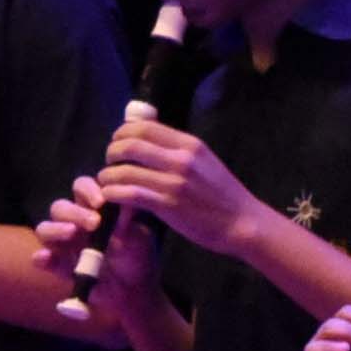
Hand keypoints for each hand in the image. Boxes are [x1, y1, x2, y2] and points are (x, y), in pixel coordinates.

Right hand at [34, 175, 155, 333]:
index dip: (88, 190)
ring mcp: (63, 245)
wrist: (136, 292)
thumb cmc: (138, 258)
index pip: (82, 188)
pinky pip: (41, 259)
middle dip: (74, 212)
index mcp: (94, 209)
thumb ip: (130, 221)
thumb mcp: (140, 238)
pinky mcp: (58, 266)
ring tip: (72, 233)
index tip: (101, 201)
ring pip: (44, 228)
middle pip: (60, 207)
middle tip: (94, 222)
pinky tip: (46, 257)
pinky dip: (41, 257)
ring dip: (55, 228)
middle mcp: (73, 223)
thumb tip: (126, 199)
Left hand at [90, 118, 270, 259]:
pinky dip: (113, 194)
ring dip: (108, 176)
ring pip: (124, 171)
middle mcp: (181, 159)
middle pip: (129, 145)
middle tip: (110, 164)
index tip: (118, 144)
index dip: (122, 133)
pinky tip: (112, 197)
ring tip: (108, 183)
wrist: (243, 223)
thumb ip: (177, 149)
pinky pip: (129, 194)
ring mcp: (174, 183)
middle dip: (111, 153)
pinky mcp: (168, 206)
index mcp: (189, 144)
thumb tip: (145, 136)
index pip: (143, 127)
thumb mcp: (204, 161)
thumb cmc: (223, 194)